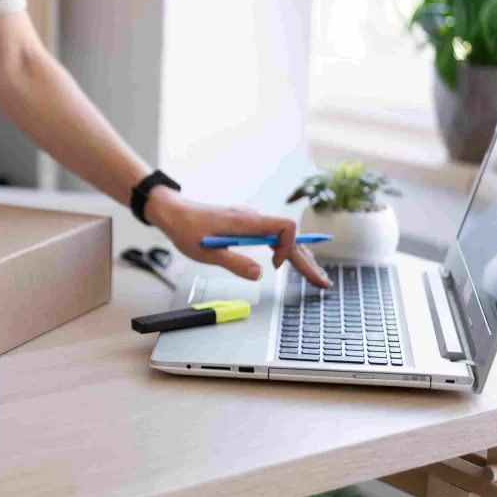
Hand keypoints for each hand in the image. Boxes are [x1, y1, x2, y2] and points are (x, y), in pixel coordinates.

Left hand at [144, 188, 330, 287]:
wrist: (172, 212)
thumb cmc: (186, 230)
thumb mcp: (206, 252)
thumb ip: (234, 262)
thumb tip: (259, 274)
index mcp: (246, 222)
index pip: (284, 227)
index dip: (287, 247)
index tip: (276, 266)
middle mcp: (253, 219)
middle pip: (289, 238)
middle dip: (306, 261)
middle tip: (323, 283)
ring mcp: (250, 222)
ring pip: (284, 238)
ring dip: (300, 257)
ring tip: (317, 277)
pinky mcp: (246, 226)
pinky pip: (274, 237)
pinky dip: (287, 251)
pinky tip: (295, 261)